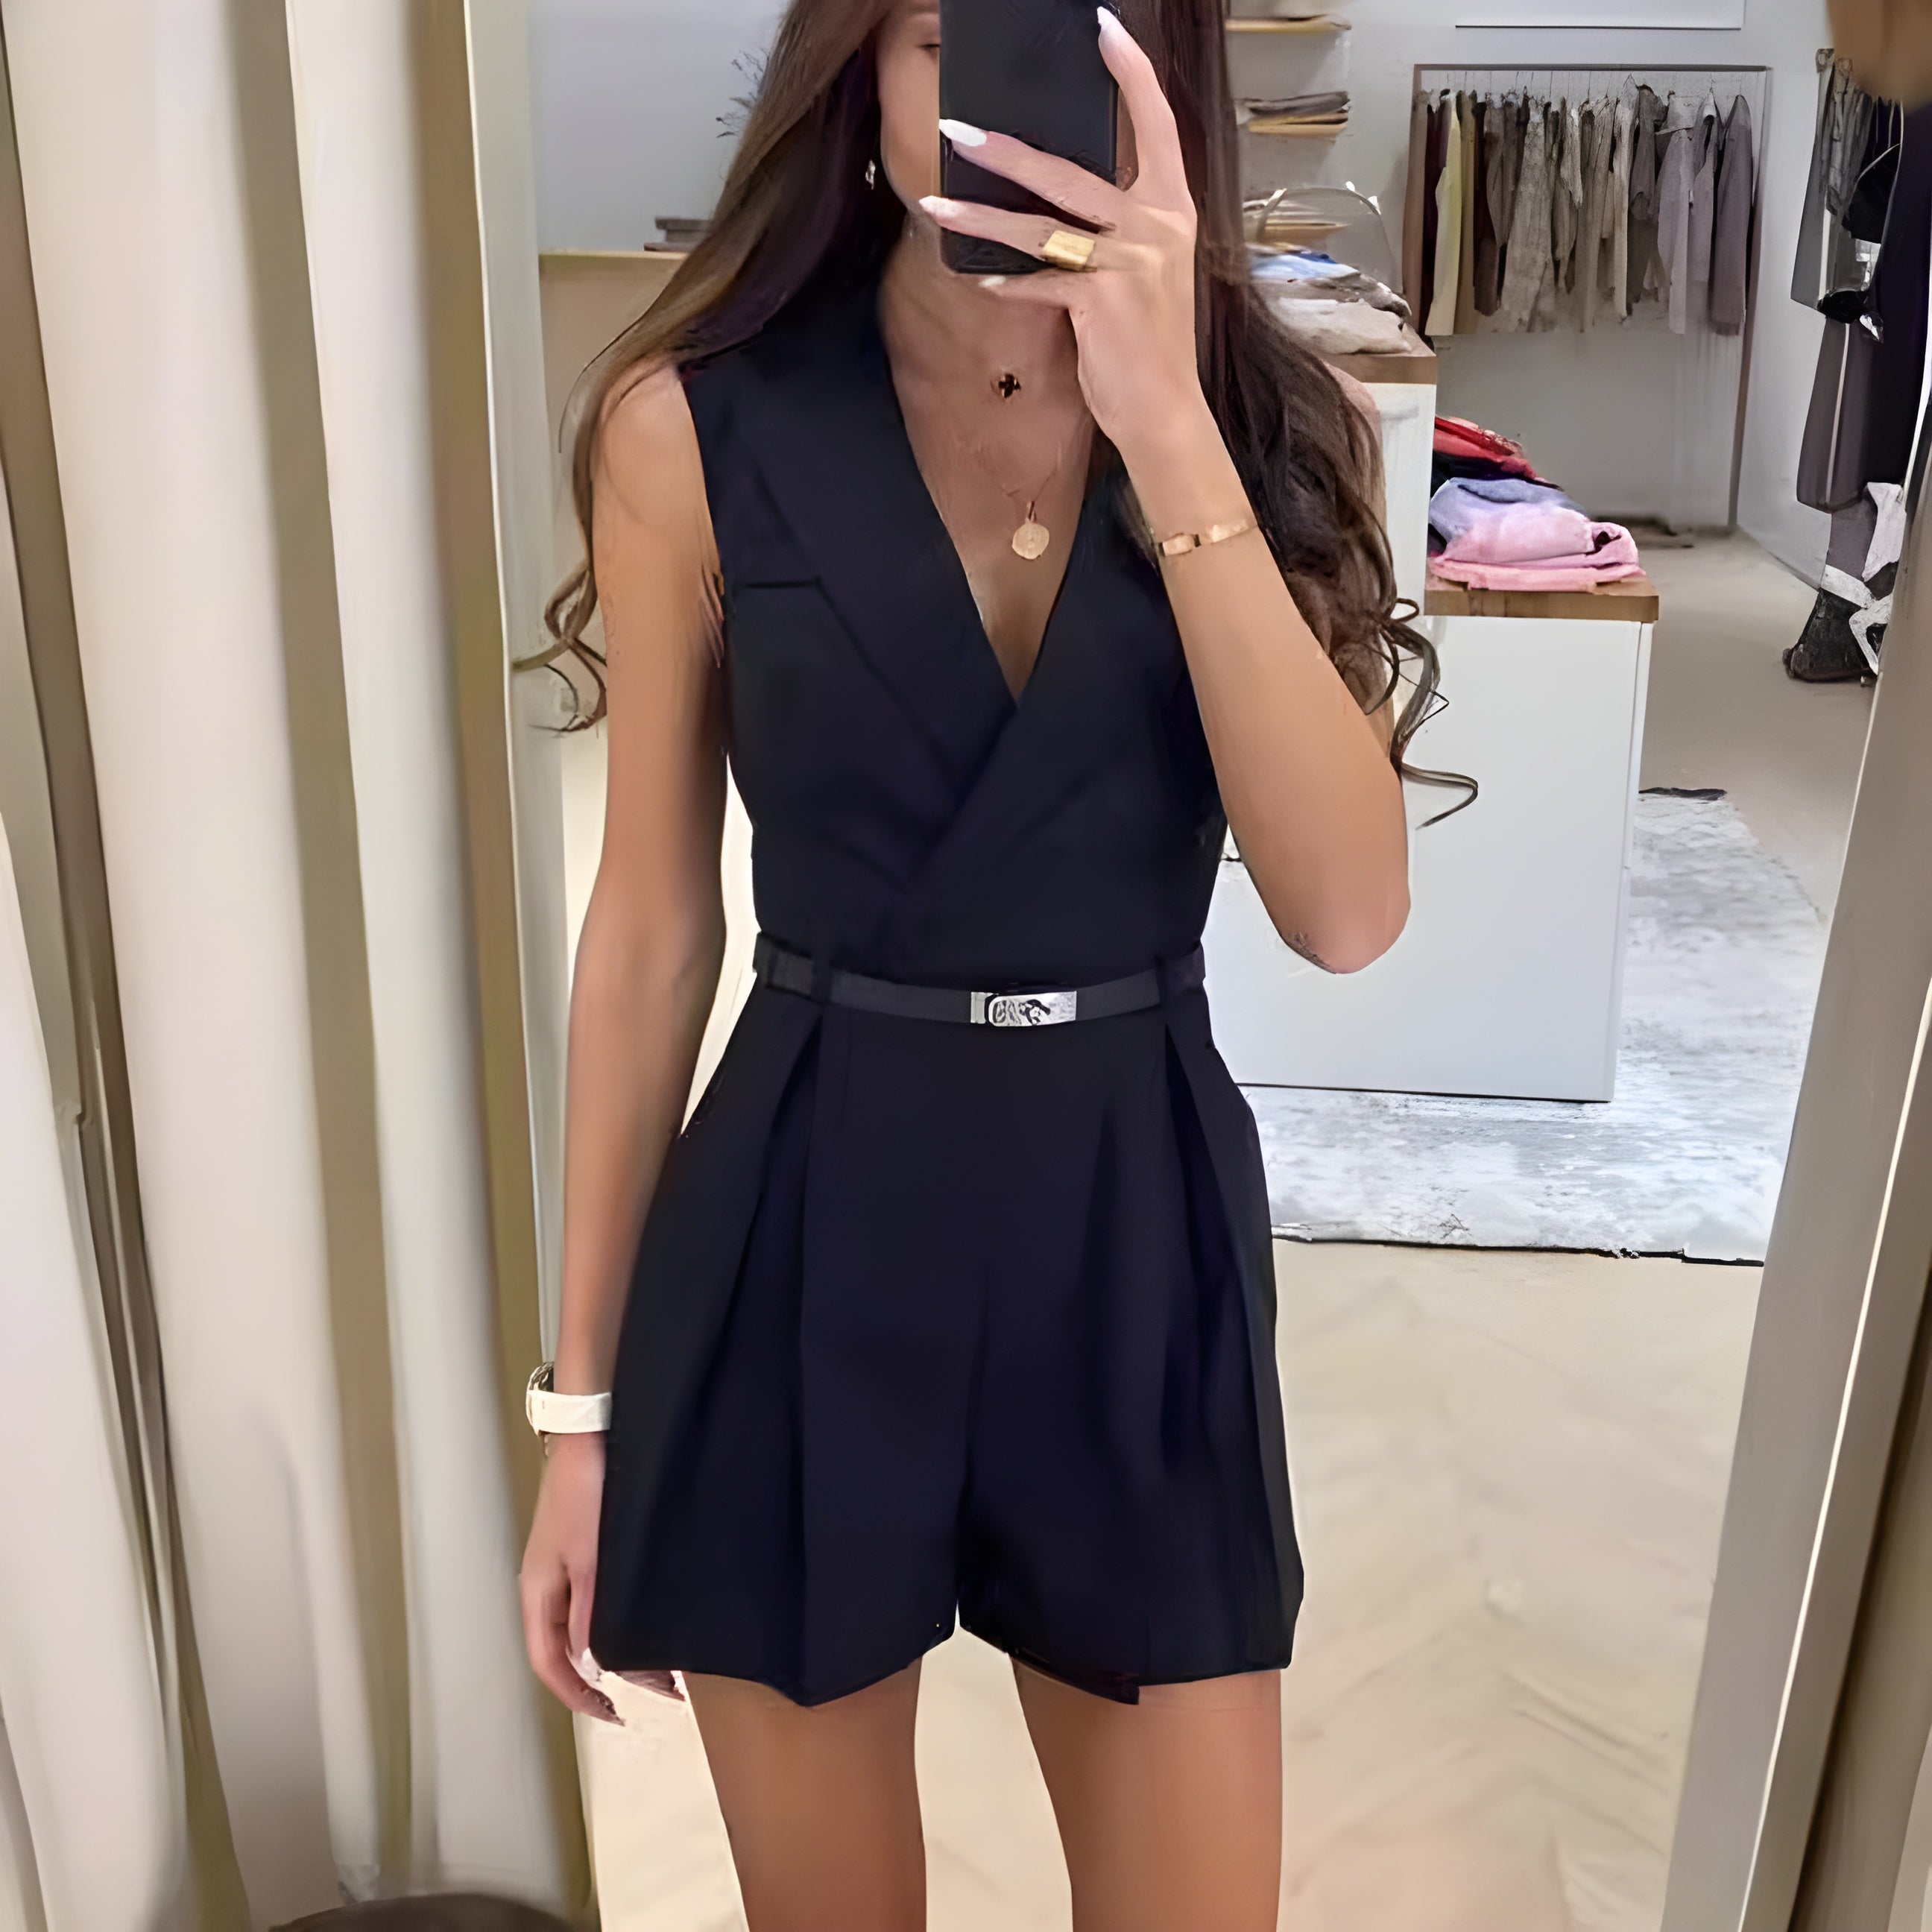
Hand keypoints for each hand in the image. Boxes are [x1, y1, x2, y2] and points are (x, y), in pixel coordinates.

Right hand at [521, 1433, 669, 1722]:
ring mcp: (565, 1569)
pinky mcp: (585, 1552)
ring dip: (618, 1649)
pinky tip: (646, 1624)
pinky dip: (619, 1621)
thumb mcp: (592, 1559)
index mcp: (537, 1592)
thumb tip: (595, 1662)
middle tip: (657, 1689)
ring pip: (586, 1627)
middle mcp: (547, 1586)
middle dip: (607, 1676)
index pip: (549, 1663)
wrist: (590, 1437)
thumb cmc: (582, 1490)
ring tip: (661, 1663)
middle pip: (568, 1650)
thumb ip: (591, 1612)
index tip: (612, 1713)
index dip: (578, 1695)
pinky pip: (597, 1602)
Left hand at [920, 8, 1214, 464]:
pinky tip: (978, 279)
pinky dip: (1005, 285)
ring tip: (938, 204)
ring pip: (1040, 227)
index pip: (1157, 123)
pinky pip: (1038, 284)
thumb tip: (1066, 198)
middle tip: (959, 128)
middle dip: (1007, 151)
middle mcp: (1154, 226)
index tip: (1103, 27)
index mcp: (1172, 208)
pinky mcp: (1100, 302)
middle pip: (1070, 172)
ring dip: (982, 217)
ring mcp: (1128, 262)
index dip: (1131, 74)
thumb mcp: (1147, 272)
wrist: (1167, 411)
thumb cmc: (1150, 344)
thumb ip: (1119, 228)